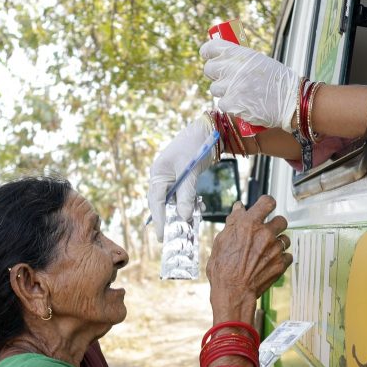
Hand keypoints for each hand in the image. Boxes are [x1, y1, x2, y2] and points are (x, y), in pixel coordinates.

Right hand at [147, 116, 216, 241]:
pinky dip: (191, 203)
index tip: (162, 236)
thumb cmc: (197, 145)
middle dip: (169, 219)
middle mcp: (162, 176)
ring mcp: (173, 177)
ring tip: (190, 224)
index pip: (155, 201)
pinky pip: (184, 195)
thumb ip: (186, 194)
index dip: (159, 219)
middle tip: (174, 237)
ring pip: (174, 200)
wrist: (211, 129)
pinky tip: (200, 208)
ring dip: (182, 211)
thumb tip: (184, 217)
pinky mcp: (184, 178)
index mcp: (158, 173)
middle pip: (162, 203)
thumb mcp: (190, 171)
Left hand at [200, 39, 299, 129]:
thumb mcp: (260, 61)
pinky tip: (243, 103)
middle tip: (225, 78)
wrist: (291, 100)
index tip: (208, 56)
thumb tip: (222, 60)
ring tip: (239, 93)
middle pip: (209, 69)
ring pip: (214, 88)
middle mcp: (233, 68)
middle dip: (215, 74)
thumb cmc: (278, 81)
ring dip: (224, 91)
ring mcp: (231, 87)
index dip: (207, 53)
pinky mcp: (232, 104)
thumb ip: (240, 60)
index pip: (211, 48)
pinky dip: (231, 105)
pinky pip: (222, 104)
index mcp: (240, 54)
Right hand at [206, 196, 291, 319]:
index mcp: (249, 224)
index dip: (267, 204)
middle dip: (274, 225)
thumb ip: (233, 222)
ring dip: (278, 242)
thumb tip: (238, 209)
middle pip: (281, 220)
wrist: (233, 292)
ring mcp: (275, 249)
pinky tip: (270, 262)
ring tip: (267, 251)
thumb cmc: (223, 269)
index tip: (266, 207)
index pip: (267, 202)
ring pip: (286, 238)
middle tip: (266, 233)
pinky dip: (281, 258)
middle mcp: (265, 234)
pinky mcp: (281, 263)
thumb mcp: (220, 241)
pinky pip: (288, 255)